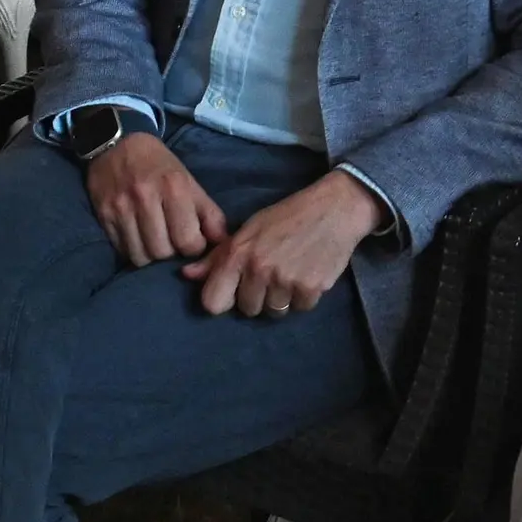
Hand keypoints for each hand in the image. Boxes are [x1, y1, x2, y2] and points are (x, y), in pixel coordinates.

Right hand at [84, 130, 227, 267]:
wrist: (115, 143)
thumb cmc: (158, 164)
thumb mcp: (188, 181)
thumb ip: (208, 212)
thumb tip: (222, 241)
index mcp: (173, 186)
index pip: (188, 240)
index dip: (194, 247)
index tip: (192, 240)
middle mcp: (145, 197)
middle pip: (163, 252)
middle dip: (171, 253)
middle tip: (171, 240)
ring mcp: (121, 208)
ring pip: (140, 257)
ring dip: (151, 255)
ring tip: (154, 241)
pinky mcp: (103, 215)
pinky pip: (122, 250)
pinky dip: (132, 250)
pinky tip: (138, 237)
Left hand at [186, 170, 386, 316]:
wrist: (334, 209)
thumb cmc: (287, 216)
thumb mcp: (249, 229)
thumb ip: (218, 257)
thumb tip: (187, 275)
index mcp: (238, 253)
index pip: (212, 303)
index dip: (223, 299)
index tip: (235, 289)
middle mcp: (259, 270)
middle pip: (247, 310)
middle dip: (257, 296)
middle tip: (272, 274)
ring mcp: (286, 281)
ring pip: (274, 312)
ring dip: (281, 298)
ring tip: (290, 273)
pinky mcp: (311, 289)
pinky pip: (300, 309)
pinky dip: (303, 297)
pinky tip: (307, 274)